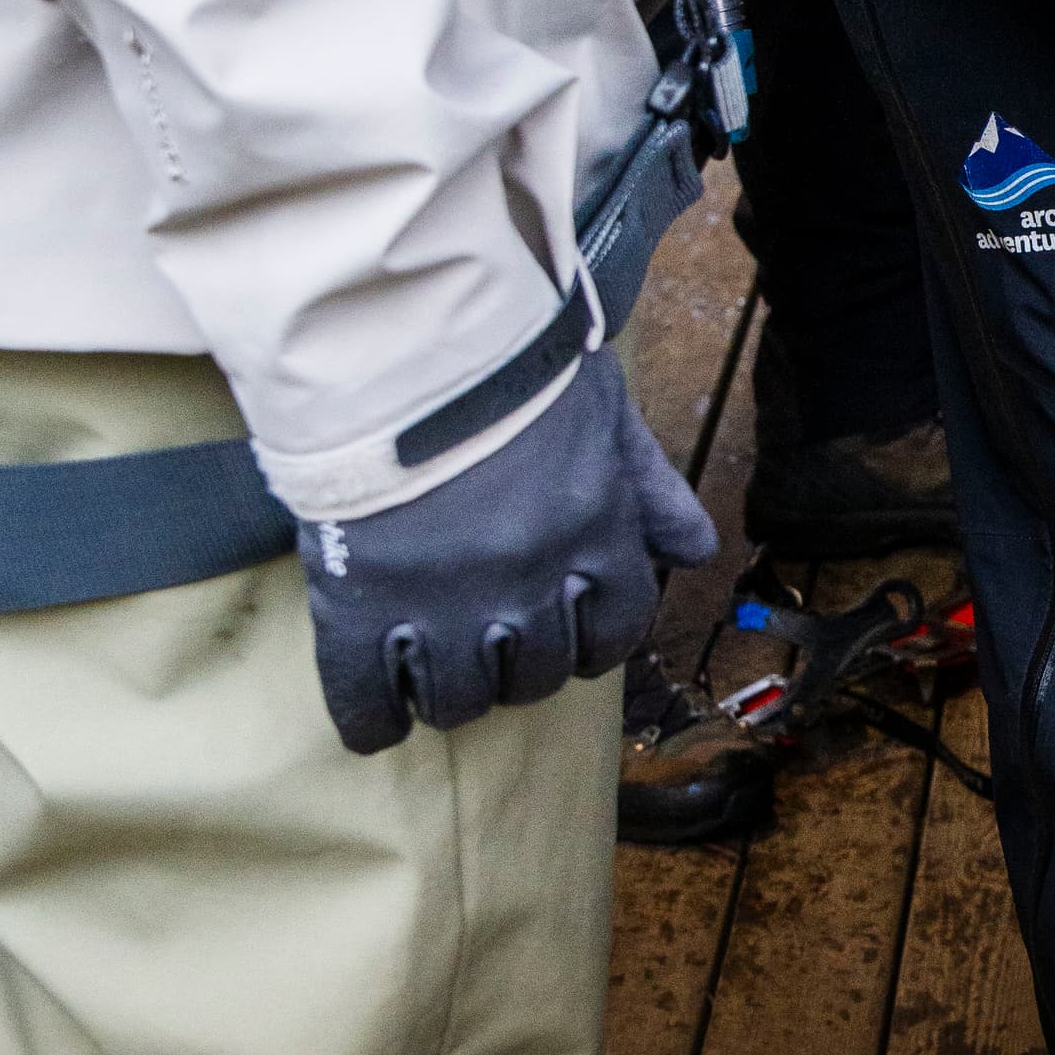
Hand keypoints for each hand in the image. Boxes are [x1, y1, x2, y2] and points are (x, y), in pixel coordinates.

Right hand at [298, 343, 712, 756]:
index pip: (615, 632)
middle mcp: (529, 581)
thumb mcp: (604, 410)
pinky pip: (368, 697)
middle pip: (538, 675)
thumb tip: (694, 550)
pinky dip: (373, 720)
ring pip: (461, 698)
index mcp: (594, 534)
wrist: (395, 332)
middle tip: (493, 652)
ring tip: (435, 678)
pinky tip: (377, 722)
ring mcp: (443, 601)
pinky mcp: (359, 605)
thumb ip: (650, 487)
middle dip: (522, 671)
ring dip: (455, 697)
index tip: (567, 638)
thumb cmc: (506, 360)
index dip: (591, 643)